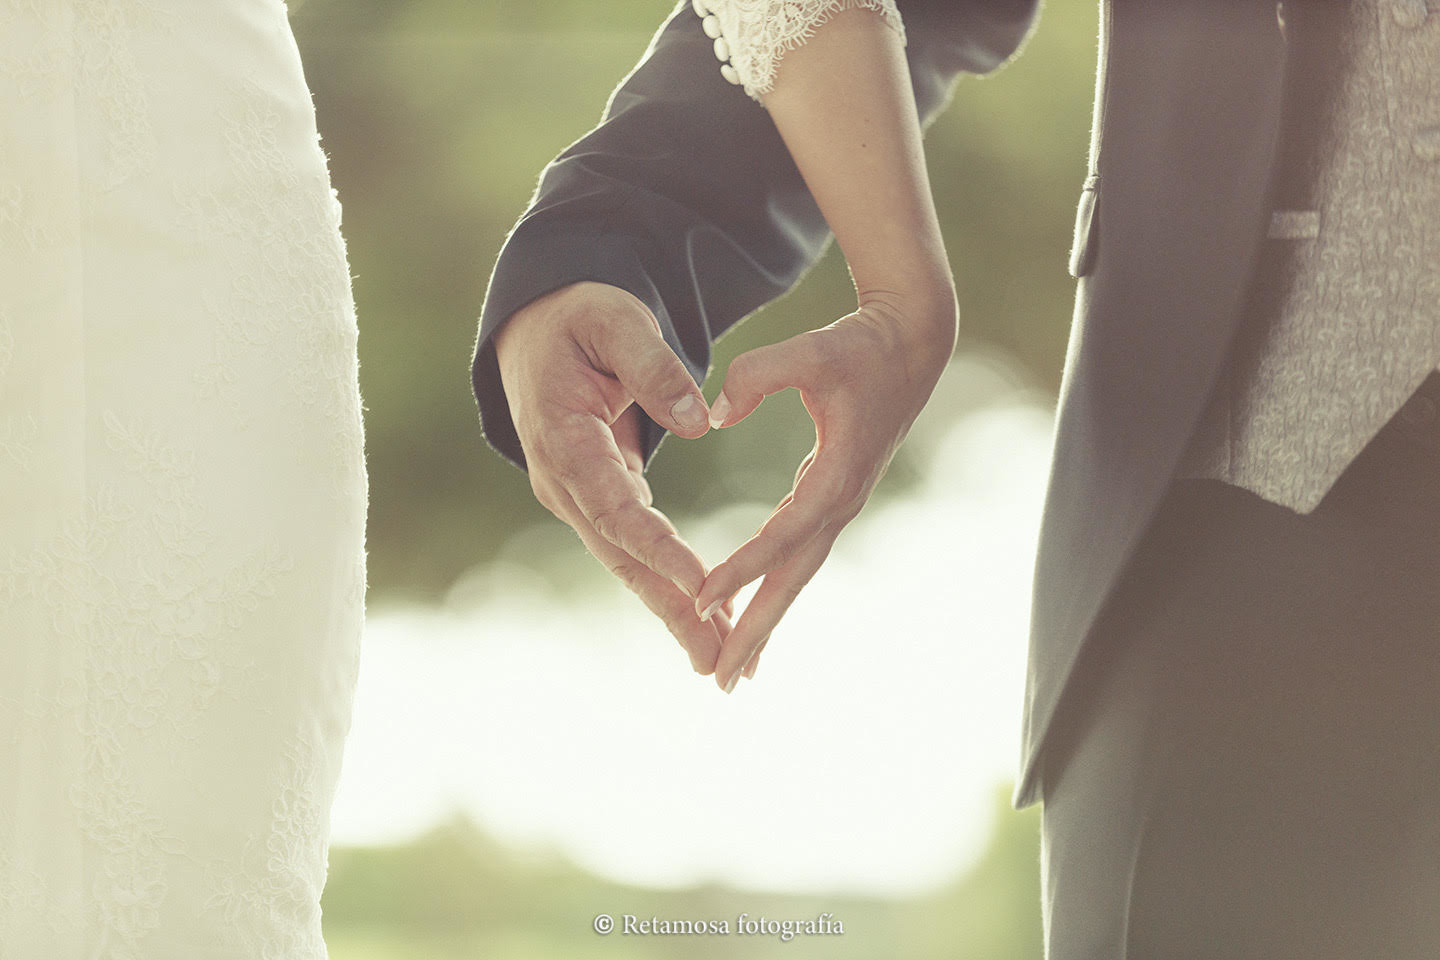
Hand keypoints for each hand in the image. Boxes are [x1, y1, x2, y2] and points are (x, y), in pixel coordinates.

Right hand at [494, 280, 732, 673]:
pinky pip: (635, 550)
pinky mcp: (597, 500)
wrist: (539, 329)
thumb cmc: (581, 318)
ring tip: (717, 657)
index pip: (614, 505)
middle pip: (622, 556)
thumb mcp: (616, 322)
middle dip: (671, 608)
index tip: (702, 584)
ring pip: (629, 564)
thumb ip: (653, 366)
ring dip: (673, 611)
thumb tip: (698, 421)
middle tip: (715, 656)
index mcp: (564, 439)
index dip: (658, 548)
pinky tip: (706, 617)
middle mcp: (564, 482)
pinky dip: (669, 584)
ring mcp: (577, 497)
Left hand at [693, 291, 957, 690]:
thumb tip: (714, 412)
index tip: (701, 601)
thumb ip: (757, 375)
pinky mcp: (832, 498)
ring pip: (797, 575)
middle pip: (793, 579)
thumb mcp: (809, 351)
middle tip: (721, 679)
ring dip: (766, 623)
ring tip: (736, 671)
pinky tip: (752, 614)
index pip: (781, 535)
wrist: (911, 343)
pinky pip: (798, 555)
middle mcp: (840, 501)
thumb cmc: (860, 345)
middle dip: (757, 631)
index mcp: (837, 474)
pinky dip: (773, 589)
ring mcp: (839, 504)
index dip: (742, 569)